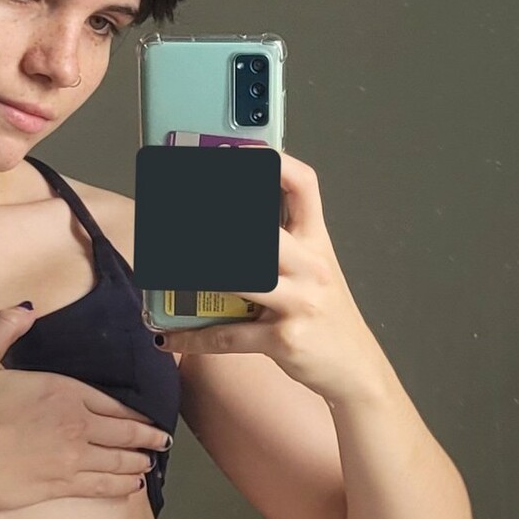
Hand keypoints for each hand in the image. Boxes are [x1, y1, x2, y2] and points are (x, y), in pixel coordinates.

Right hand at [0, 304, 171, 512]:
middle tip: (163, 441)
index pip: (111, 404)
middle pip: (123, 433)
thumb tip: (25, 308)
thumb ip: (4, 329)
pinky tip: (132, 488)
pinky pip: (100, 486)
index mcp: (61, 393)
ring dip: (138, 463)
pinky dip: (121, 487)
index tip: (149, 417)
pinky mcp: (58, 486)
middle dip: (147, 438)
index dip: (134, 413)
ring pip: (117, 462)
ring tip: (149, 464)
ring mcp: (69, 459)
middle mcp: (74, 426)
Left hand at [149, 153, 388, 401]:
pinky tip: (167, 338)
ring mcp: (299, 302)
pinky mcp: (284, 339)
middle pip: (262, 229)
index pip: (304, 185)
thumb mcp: (312, 271)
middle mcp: (312, 266)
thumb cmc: (324, 315)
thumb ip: (279, 245)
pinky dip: (193, 338)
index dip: (273, 161)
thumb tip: (223, 223)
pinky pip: (229, 336)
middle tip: (175, 212)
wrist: (355, 368)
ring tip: (163, 267)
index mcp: (316, 242)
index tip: (238, 151)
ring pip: (242, 277)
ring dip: (197, 273)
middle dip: (216, 218)